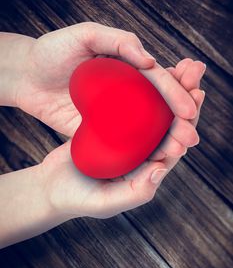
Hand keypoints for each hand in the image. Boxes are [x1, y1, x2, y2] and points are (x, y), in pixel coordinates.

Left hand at [15, 22, 197, 136]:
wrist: (26, 76)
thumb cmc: (52, 51)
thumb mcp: (85, 35)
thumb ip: (119, 41)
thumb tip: (150, 61)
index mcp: (128, 68)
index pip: (158, 81)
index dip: (177, 92)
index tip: (191, 106)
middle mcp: (126, 92)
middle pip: (159, 107)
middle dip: (180, 119)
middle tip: (192, 134)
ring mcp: (114, 113)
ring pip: (146, 127)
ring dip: (166, 138)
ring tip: (181, 147)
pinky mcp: (99, 129)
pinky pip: (123, 140)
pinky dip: (140, 148)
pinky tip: (154, 157)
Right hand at [38, 57, 204, 219]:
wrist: (51, 187)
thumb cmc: (77, 198)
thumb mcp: (106, 202)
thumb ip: (136, 192)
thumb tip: (162, 168)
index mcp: (149, 170)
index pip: (176, 144)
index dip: (188, 120)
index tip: (197, 94)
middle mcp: (144, 153)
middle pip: (170, 123)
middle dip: (185, 97)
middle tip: (195, 70)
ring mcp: (128, 140)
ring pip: (153, 112)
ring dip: (167, 88)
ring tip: (180, 64)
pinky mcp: (112, 128)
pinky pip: (131, 107)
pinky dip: (141, 90)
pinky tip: (146, 70)